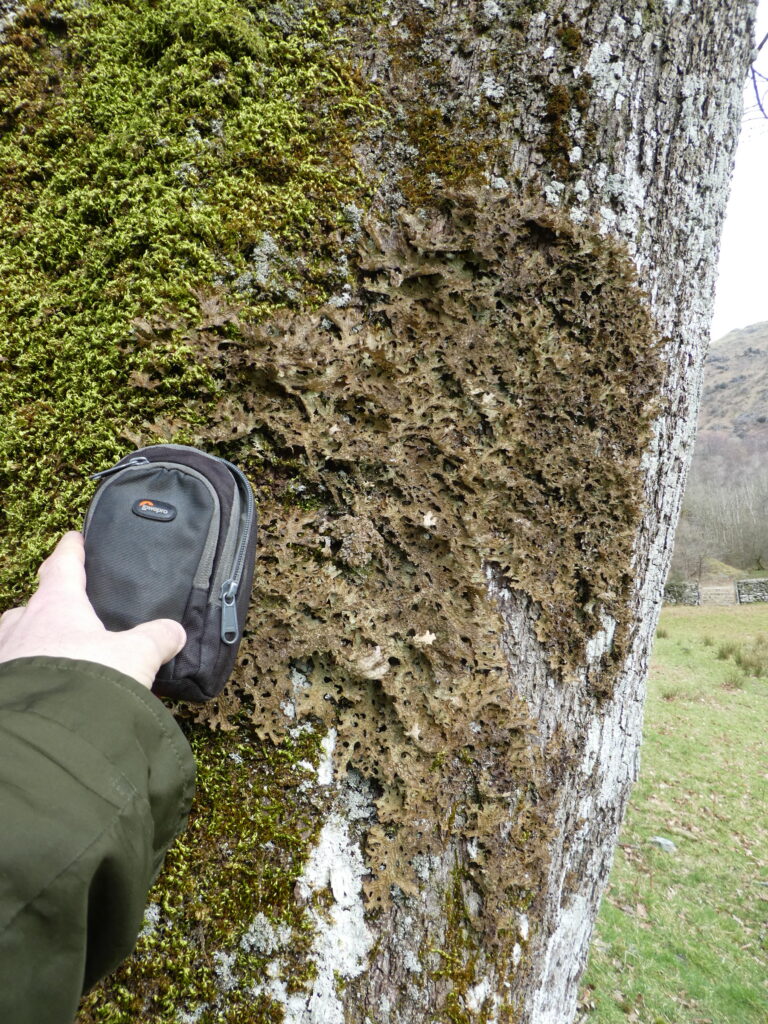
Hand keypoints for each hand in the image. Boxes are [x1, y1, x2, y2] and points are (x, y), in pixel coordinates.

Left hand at [0, 532, 185, 689]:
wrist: (47, 733)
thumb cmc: (85, 680)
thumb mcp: (135, 656)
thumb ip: (157, 639)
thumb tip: (174, 632)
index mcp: (56, 605)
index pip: (63, 565)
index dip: (71, 550)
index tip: (73, 538)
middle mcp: (23, 626)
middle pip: (33, 605)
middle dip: (47, 605)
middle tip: (64, 610)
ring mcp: (5, 658)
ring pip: (17, 640)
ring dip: (34, 644)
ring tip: (57, 657)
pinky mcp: (4, 690)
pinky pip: (14, 673)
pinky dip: (30, 676)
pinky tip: (48, 689)